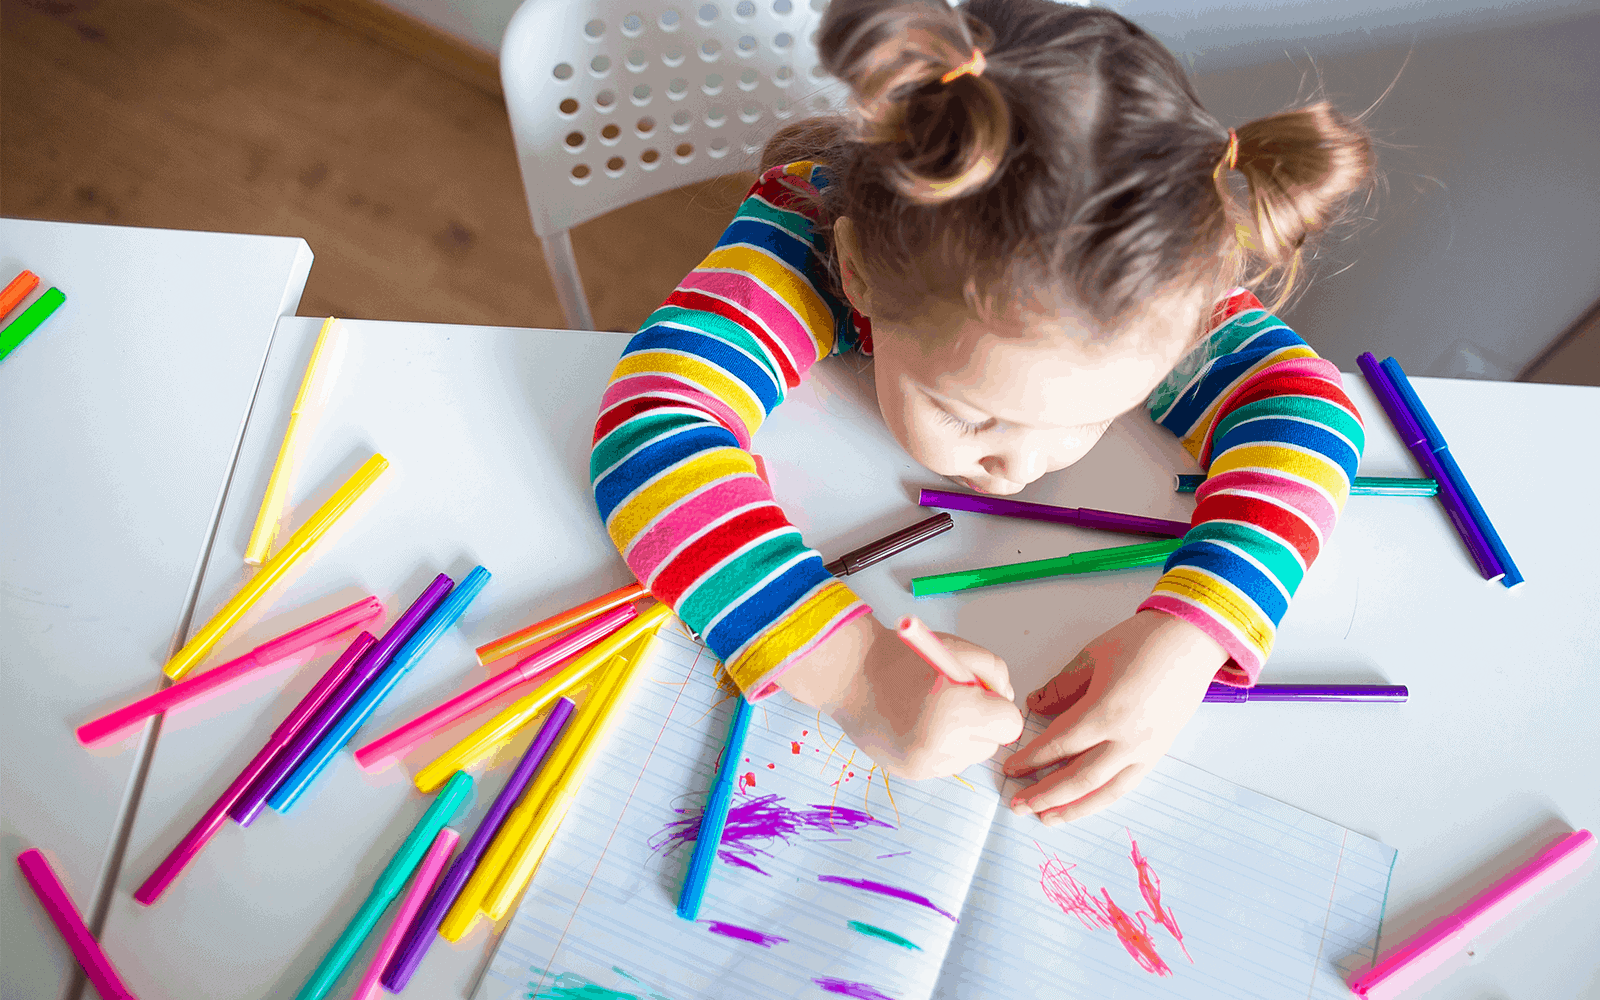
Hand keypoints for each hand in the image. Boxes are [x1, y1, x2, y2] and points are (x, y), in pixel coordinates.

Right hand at [780, 614, 1023, 779]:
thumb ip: (995, 674)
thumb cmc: (904, 656)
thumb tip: (1005, 702)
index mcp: (958, 709)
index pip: (1010, 726)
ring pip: (968, 758)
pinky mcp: (910, 773)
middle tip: (955, 701)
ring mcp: (925, 763)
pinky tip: (917, 726)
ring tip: (932, 712)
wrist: (850, 674)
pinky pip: (945, 765)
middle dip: (981, 724)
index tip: (983, 697)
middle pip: (991, 745)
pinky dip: (940, 748)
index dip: (999, 709)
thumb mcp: (958, 650)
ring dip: (961, 738)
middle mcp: (942, 744)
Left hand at [1001, 610, 1225, 823]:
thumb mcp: (1092, 657)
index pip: (1060, 745)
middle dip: (1045, 794)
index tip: (1011, 769)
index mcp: (1106, 711)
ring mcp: (1146, 750)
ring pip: (1104, 791)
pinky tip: (1084, 806)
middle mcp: (1127, 738)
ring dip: (1073, 808)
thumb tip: (1034, 706)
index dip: (1032, 759)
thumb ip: (1061, 688)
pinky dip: (1102, 800)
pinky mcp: (1158, 753)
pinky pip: (1126, 786)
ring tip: (1047, 818)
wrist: (1192, 641)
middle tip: (1018, 804)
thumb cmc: (1141, 642)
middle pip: (1078, 778)